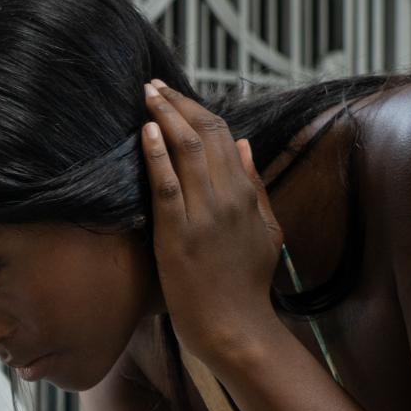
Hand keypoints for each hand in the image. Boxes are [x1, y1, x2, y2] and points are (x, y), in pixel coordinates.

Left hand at [139, 80, 286, 369]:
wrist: (235, 327)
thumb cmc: (245, 283)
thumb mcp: (265, 229)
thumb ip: (254, 186)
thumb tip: (243, 144)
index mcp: (246, 193)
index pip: (223, 135)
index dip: (197, 109)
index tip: (174, 93)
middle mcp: (228, 197)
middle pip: (205, 133)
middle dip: (177, 103)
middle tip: (152, 84)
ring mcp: (204, 214)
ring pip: (187, 151)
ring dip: (165, 116)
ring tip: (146, 94)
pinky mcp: (179, 234)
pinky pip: (167, 186)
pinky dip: (157, 155)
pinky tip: (147, 131)